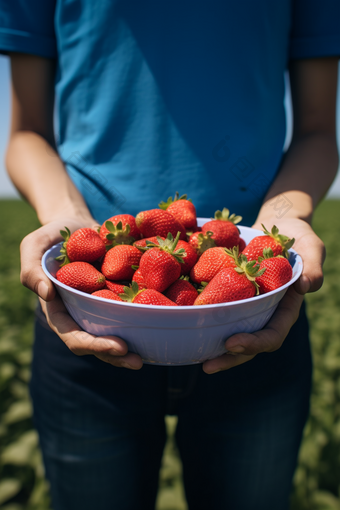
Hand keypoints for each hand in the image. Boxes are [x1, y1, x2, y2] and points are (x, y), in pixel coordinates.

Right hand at [21, 219, 142, 369]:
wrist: (75, 225)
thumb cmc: (51, 238)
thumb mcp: (33, 247)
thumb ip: (32, 270)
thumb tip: (47, 294)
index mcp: (60, 311)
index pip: (75, 337)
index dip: (95, 345)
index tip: (119, 346)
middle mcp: (82, 315)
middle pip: (98, 344)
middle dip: (116, 356)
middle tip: (137, 360)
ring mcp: (101, 308)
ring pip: (116, 333)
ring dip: (133, 345)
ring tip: (150, 353)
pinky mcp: (117, 296)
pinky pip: (129, 310)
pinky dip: (144, 317)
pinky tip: (160, 320)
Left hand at [202, 217, 324, 373]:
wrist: (279, 227)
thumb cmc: (298, 238)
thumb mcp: (311, 249)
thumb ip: (313, 268)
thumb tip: (305, 287)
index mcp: (285, 310)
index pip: (272, 335)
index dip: (254, 343)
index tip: (232, 343)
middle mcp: (265, 313)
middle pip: (248, 343)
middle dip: (230, 357)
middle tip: (208, 365)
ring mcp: (247, 306)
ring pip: (231, 332)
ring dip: (214, 347)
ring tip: (193, 356)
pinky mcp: (233, 295)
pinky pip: (219, 310)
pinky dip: (205, 319)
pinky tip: (186, 323)